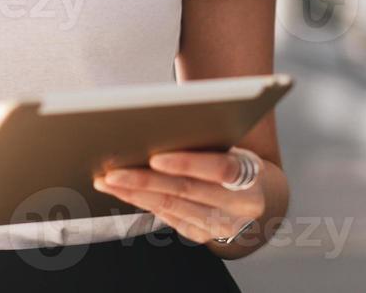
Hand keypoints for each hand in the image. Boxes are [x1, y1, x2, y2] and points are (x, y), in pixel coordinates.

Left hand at [91, 148, 266, 245]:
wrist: (257, 197)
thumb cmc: (236, 161)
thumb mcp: (234, 147)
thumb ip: (206, 142)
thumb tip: (156, 130)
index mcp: (252, 177)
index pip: (220, 169)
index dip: (188, 163)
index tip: (155, 157)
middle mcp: (238, 208)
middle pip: (186, 192)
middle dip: (145, 181)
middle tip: (113, 172)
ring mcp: (220, 227)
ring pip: (172, 207)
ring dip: (135, 194)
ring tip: (107, 180)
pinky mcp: (202, 235)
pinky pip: (167, 217)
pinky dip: (141, 203)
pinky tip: (121, 192)